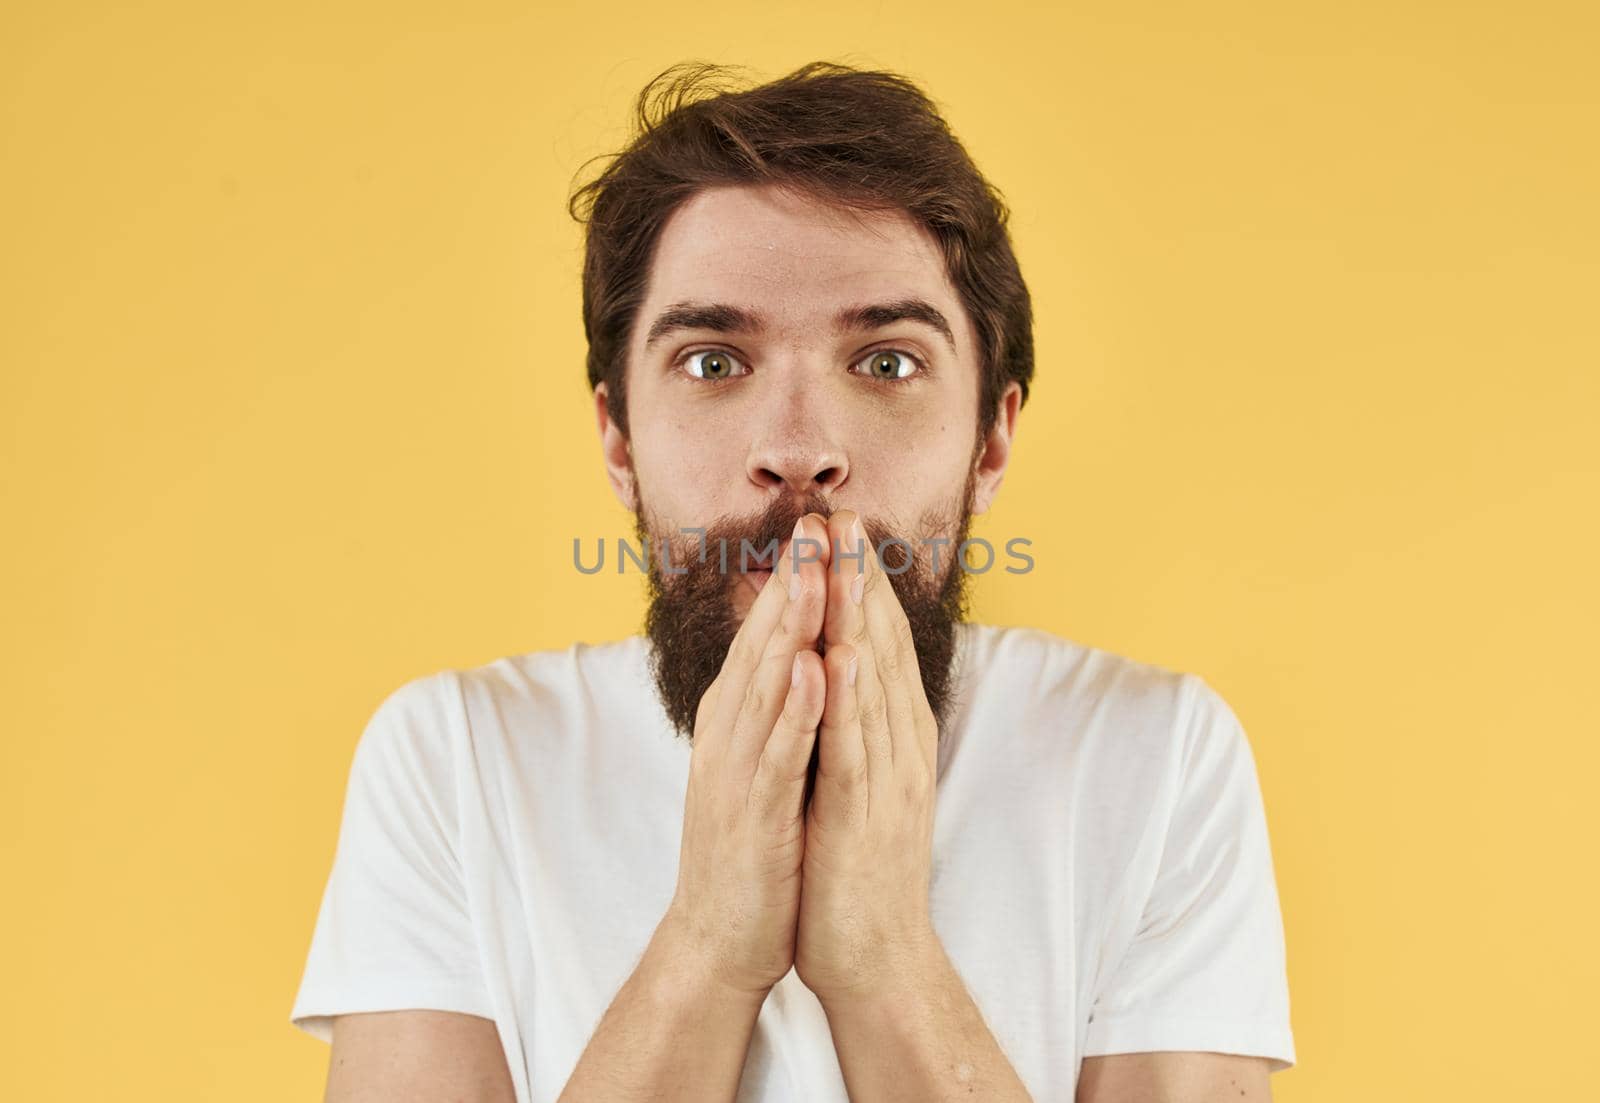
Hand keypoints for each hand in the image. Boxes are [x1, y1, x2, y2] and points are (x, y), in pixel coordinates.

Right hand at [659, 514, 831, 996]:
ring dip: (791, 628)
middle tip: (817, 521)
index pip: (767, 632)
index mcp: (736, 716)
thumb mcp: (757, 757)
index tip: (822, 521)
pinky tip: (811, 669)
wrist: (719, 935)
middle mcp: (729, 732)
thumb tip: (785, 638)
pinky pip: (778, 754)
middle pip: (763, 643)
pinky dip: (793, 710)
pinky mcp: (753, 814)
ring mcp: (737, 771)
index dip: (795, 575)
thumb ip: (766, 698)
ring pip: (767, 686)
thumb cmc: (750, 842)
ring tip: (815, 572)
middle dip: (793, 580)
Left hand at [793, 508, 940, 1006]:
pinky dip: (847, 700)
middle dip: (863, 577)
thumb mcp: (856, 780)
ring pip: (872, 683)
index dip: (862, 582)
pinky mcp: (862, 815)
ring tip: (847, 557)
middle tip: (848, 512)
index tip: (845, 526)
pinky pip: (853, 749)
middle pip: (881, 647)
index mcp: (895, 735)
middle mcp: (899, 745)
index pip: (878, 644)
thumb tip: (836, 668)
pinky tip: (839, 655)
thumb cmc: (857, 868)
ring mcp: (886, 778)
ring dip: (858, 617)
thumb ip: (853, 724)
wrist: (875, 957)